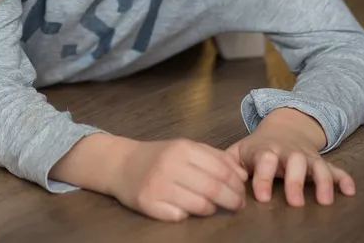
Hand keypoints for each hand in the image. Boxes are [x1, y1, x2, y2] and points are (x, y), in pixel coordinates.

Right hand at [110, 138, 248, 221]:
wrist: (120, 164)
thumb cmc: (158, 156)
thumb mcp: (184, 148)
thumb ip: (213, 157)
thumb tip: (242, 176)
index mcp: (182, 148)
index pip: (221, 170)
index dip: (237, 185)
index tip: (242, 192)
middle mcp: (170, 165)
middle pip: (214, 188)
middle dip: (232, 200)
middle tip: (238, 206)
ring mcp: (158, 185)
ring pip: (200, 205)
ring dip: (212, 209)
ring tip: (212, 207)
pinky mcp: (149, 203)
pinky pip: (180, 215)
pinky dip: (188, 214)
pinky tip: (187, 208)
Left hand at [227, 108, 354, 206]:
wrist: (282, 128)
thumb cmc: (257, 148)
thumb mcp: (239, 151)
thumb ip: (228, 163)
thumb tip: (225, 178)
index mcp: (266, 150)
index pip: (264, 161)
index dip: (263, 178)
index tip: (262, 197)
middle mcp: (288, 152)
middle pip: (294, 162)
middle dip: (295, 182)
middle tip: (295, 203)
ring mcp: (307, 156)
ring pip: (318, 166)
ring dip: (323, 182)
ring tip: (325, 201)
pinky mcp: (321, 162)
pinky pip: (336, 169)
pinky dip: (344, 179)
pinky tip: (350, 191)